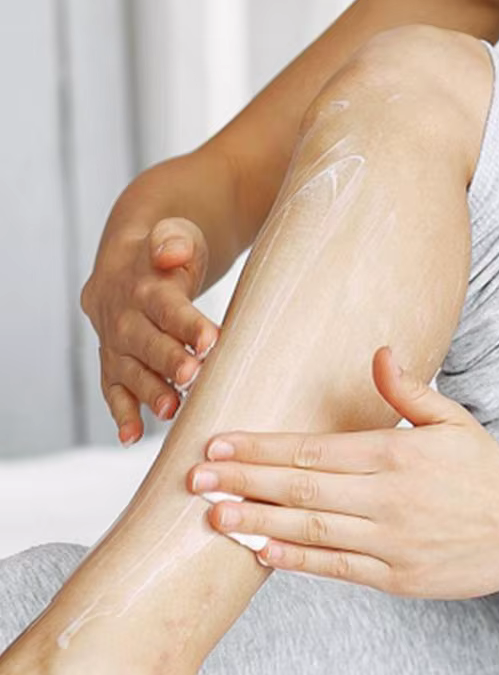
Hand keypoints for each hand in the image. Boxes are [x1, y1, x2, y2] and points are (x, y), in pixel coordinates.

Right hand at [81, 217, 220, 444]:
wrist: (133, 261)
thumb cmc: (172, 252)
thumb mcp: (177, 236)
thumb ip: (174, 242)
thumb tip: (170, 252)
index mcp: (145, 286)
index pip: (167, 307)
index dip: (187, 324)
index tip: (210, 341)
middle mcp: (124, 317)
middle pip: (145, 342)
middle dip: (167, 361)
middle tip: (192, 377)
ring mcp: (115, 344)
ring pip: (129, 370)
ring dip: (148, 391)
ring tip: (170, 410)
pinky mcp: (113, 364)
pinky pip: (113, 390)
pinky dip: (121, 414)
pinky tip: (129, 438)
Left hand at [188, 347, 498, 598]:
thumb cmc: (487, 472)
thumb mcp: (455, 422)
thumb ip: (410, 391)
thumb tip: (379, 353)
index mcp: (398, 454)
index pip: (313, 449)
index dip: (261, 447)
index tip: (218, 442)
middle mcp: (390, 499)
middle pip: (301, 488)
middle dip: (243, 481)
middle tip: (194, 477)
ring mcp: (393, 542)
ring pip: (312, 530)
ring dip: (258, 522)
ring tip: (215, 516)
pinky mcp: (399, 578)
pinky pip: (338, 568)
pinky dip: (298, 561)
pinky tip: (263, 551)